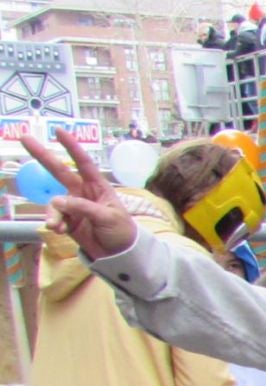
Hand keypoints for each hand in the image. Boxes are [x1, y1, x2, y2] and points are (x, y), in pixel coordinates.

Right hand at [20, 132, 137, 259]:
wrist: (120, 254)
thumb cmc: (121, 231)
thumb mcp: (108, 217)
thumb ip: (83, 207)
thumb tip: (58, 200)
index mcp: (97, 186)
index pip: (83, 162)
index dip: (71, 146)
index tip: (59, 131)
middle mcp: (82, 192)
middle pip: (59, 170)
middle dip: (42, 155)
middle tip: (24, 138)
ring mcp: (72, 206)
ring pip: (54, 203)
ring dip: (53, 214)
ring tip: (57, 226)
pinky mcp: (66, 220)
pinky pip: (54, 218)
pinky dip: (55, 224)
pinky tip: (61, 232)